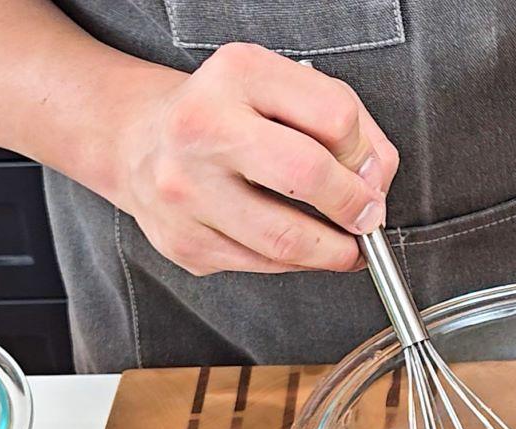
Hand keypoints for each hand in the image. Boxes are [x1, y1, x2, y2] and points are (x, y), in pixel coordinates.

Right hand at [114, 43, 398, 274]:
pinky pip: (262, 266)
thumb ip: (349, 129)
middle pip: (308, 175)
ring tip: (347, 245)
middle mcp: (201, 128)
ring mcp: (184, 189)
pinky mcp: (183, 241)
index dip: (365, 154)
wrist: (140, 138)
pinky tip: (300, 246)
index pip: (335, 117)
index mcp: (237, 74)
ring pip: (287, 240)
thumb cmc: (230, 114)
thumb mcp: (288, 91)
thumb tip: (375, 188)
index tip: (368, 173)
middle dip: (355, 207)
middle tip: (367, 219)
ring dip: (334, 251)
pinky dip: (296, 263)